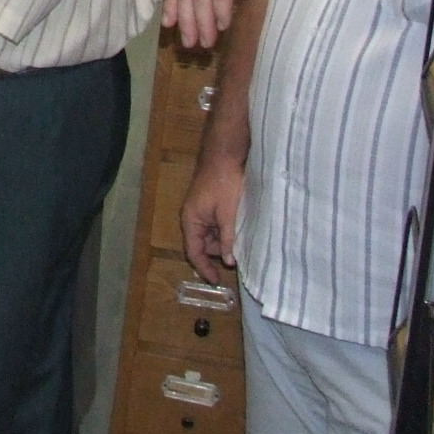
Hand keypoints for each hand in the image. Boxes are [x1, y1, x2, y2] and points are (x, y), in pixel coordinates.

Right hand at [181, 152, 243, 285]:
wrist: (225, 153)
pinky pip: (216, 224)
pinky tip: (240, 230)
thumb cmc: (224, 182)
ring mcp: (201, 210)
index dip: (204, 268)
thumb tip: (228, 261)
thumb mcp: (228, 214)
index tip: (217, 281)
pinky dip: (226, 230)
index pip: (193, 252)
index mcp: (191, 220)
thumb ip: (227, 239)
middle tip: (238, 260)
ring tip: (242, 244)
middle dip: (218, 253)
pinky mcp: (210, 204)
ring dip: (224, 240)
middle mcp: (192, 217)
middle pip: (203, 244)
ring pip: (211, 234)